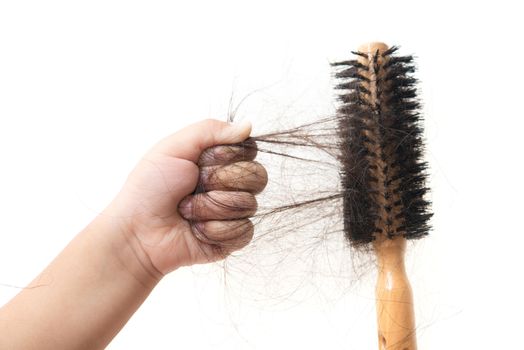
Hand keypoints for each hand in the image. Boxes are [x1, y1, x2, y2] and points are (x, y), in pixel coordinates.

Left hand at [107, 119, 266, 276]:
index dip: (227, 156)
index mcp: (219, 161)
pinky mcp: (233, 238)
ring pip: (248, 204)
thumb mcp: (174, 147)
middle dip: (220, 181)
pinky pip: (244, 230)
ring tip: (187, 211)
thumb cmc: (149, 188)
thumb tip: (248, 126)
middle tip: (192, 187)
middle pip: (257, 176)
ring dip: (211, 207)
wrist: (137, 232)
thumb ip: (211, 129)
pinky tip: (196, 230)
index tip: (201, 162)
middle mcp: (230, 185)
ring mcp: (233, 212)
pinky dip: (216, 230)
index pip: (249, 150)